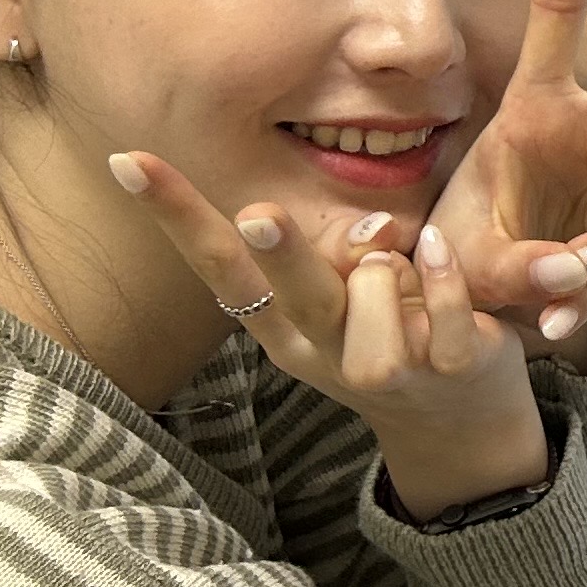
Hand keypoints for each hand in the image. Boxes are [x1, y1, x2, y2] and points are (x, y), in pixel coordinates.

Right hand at [105, 162, 545, 520]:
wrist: (458, 425)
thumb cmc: (391, 336)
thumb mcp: (345, 297)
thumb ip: (328, 254)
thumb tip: (329, 222)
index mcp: (282, 325)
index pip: (220, 266)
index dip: (177, 216)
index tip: (128, 161)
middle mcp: (322, 349)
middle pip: (293, 294)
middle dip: (279, 255)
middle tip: (261, 217)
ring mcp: (386, 367)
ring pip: (371, 300)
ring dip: (387, 271)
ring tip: (403, 267)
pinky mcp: (448, 369)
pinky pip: (443, 314)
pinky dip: (442, 277)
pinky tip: (437, 248)